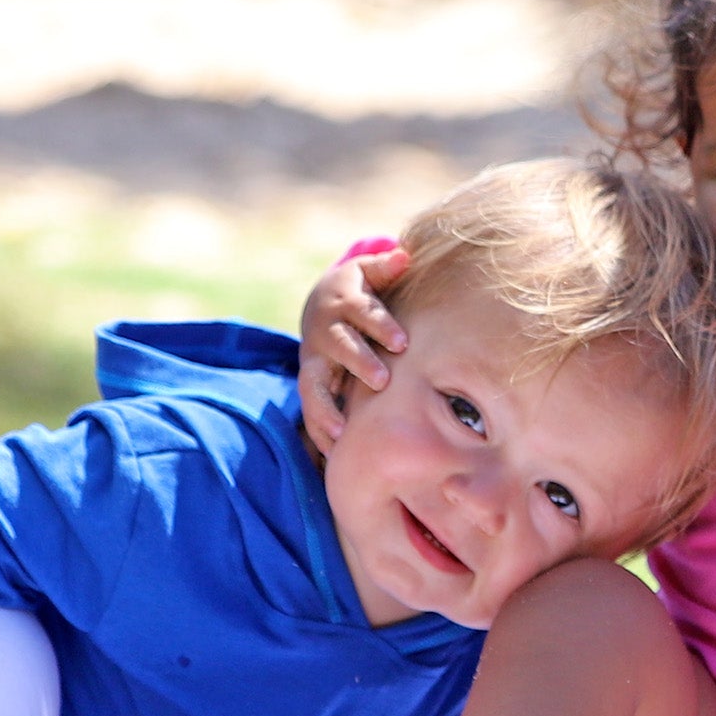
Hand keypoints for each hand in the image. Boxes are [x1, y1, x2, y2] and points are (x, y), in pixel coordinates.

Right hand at [297, 245, 409, 451]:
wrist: (320, 306)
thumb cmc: (358, 291)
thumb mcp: (368, 273)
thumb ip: (387, 267)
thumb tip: (405, 256)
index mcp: (343, 304)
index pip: (362, 313)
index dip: (380, 326)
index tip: (402, 342)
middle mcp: (325, 334)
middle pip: (338, 348)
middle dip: (357, 362)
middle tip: (381, 381)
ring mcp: (314, 362)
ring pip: (313, 386)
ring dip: (325, 409)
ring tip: (341, 433)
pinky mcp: (311, 385)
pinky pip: (310, 412)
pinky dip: (318, 434)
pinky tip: (332, 460)